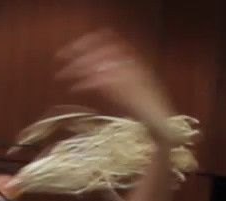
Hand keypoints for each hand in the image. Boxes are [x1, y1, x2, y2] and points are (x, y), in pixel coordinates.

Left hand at [57, 31, 178, 144]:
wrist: (165, 133)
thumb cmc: (148, 117)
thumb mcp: (130, 95)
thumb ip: (114, 83)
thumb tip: (91, 76)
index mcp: (138, 65)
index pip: (113, 43)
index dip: (92, 42)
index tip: (74, 47)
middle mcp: (137, 68)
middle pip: (104, 50)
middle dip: (80, 50)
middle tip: (60, 56)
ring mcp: (135, 80)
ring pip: (102, 65)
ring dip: (80, 67)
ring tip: (63, 74)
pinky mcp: (131, 95)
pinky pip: (105, 82)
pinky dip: (89, 83)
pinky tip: (77, 88)